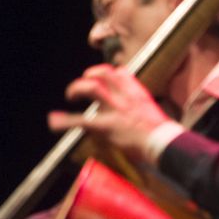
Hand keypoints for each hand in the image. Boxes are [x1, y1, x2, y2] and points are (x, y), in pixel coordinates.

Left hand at [48, 65, 170, 160]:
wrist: (165, 144)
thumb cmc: (160, 135)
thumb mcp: (152, 114)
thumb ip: (139, 108)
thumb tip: (132, 112)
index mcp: (136, 93)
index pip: (120, 73)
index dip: (107, 73)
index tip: (100, 77)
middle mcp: (124, 97)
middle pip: (104, 74)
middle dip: (89, 76)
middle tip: (82, 86)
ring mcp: (114, 110)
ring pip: (91, 88)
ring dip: (76, 89)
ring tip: (70, 95)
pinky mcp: (106, 126)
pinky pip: (82, 120)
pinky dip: (65, 121)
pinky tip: (54, 121)